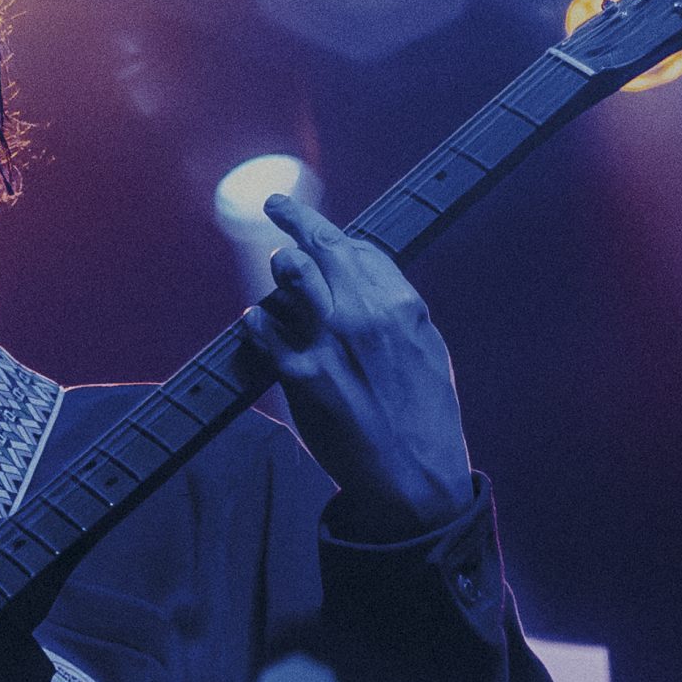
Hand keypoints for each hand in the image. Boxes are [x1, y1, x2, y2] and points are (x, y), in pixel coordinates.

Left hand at [243, 195, 474, 533]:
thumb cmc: (424, 414)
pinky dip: (257, 320)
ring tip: (277, 269)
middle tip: (275, 204)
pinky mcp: (300, 374)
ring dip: (279, 267)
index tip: (313, 224)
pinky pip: (262, 327)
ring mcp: (328, 340)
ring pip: (289, 272)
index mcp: (401, 305)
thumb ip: (395, 308)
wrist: (414, 477)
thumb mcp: (426, 348)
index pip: (357, 247)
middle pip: (319, 245)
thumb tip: (364, 275)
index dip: (331, 233)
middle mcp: (363, 313)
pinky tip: (255, 322)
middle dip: (293, 216)